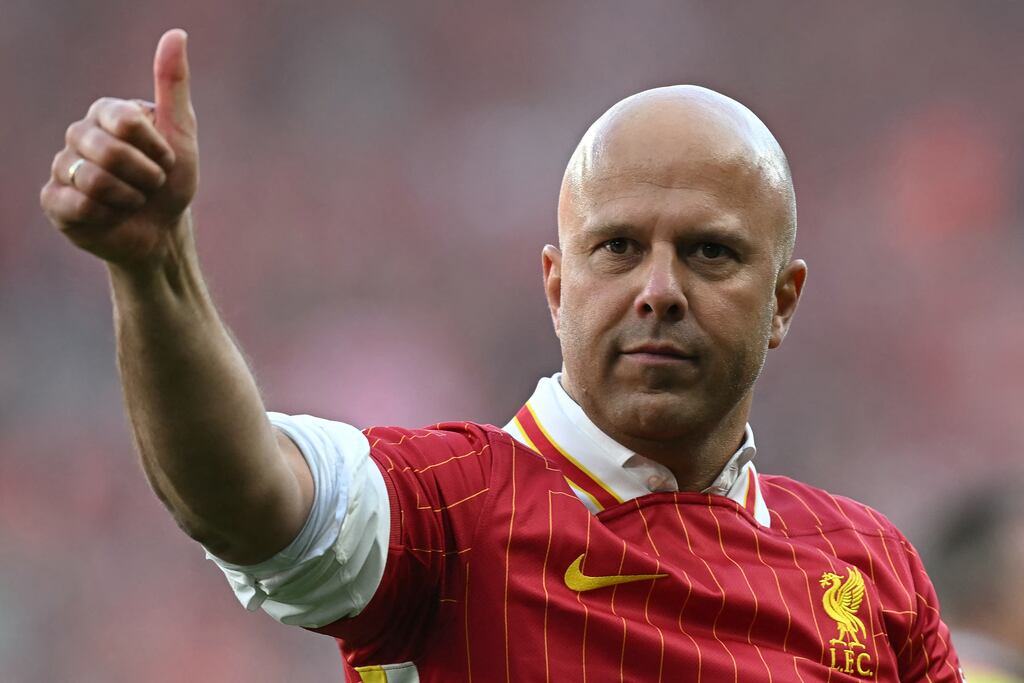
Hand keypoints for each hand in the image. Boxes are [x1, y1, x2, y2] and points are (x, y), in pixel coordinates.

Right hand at [40, 29, 198, 267]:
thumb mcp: (181, 133)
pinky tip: (112, 217)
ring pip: (93, 180)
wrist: (163, 231)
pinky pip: (78, 205)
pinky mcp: (54, 202)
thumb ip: (173, 85)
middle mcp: (78, 135)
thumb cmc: (172, 181)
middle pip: (108, 151)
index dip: (155, 148)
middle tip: (152, 185)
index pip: (124, 120)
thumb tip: (176, 33)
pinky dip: (108, 216)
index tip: (166, 160)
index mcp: (106, 113)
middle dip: (146, 177)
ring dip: (129, 198)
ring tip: (134, 201)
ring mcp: (62, 168)